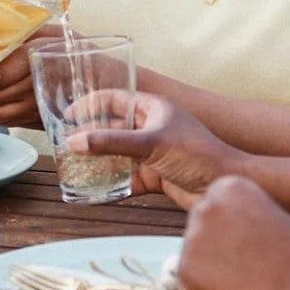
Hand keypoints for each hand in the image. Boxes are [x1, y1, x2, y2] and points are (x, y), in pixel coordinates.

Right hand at [66, 92, 245, 206]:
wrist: (225, 186)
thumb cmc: (198, 155)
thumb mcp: (151, 143)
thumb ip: (112, 142)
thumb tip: (75, 142)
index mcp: (153, 109)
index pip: (115, 99)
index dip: (90, 104)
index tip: (68, 115)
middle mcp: (151, 128)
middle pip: (112, 127)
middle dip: (89, 135)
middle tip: (64, 143)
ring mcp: (152, 154)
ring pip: (116, 154)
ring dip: (97, 160)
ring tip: (72, 167)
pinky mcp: (154, 177)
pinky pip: (125, 178)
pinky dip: (110, 184)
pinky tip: (93, 191)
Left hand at [177, 177, 289, 289]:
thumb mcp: (281, 219)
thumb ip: (253, 211)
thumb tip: (241, 219)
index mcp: (232, 187)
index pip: (221, 194)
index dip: (236, 216)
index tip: (249, 233)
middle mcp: (206, 207)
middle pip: (204, 218)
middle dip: (219, 235)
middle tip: (244, 258)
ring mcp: (191, 240)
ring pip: (197, 247)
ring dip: (212, 259)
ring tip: (242, 279)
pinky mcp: (184, 272)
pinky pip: (191, 274)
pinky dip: (206, 283)